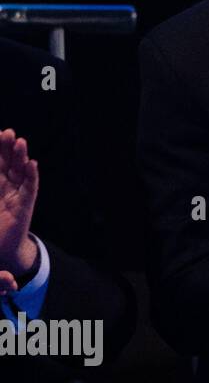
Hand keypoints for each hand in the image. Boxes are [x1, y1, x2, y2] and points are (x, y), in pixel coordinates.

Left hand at [0, 129, 39, 276]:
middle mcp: (7, 187)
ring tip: (20, 142)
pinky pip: (30, 189)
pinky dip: (32, 176)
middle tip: (8, 132)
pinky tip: (32, 164)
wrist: (1, 250)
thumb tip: (2, 173)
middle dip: (8, 148)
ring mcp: (17, 195)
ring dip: (21, 157)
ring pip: (21, 172)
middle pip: (9, 163)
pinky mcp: (25, 206)